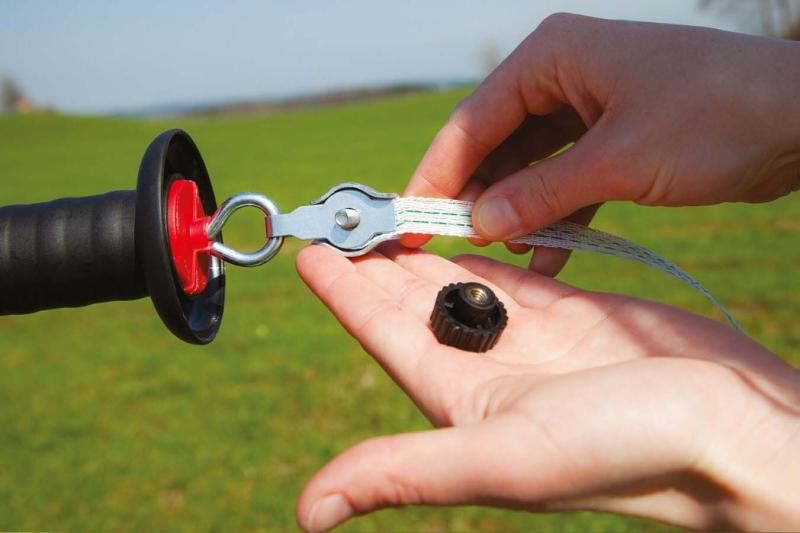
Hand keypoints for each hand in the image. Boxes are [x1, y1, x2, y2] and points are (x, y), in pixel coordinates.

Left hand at [295, 243, 799, 531]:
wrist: (729, 430)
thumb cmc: (626, 452)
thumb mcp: (504, 459)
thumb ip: (406, 473)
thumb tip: (308, 514)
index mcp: (462, 400)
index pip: (384, 335)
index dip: (344, 294)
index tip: (309, 251)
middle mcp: (488, 370)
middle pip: (413, 303)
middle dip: (374, 261)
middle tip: (340, 215)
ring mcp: (530, 340)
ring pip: (459, 283)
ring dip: (421, 250)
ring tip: (386, 212)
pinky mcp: (571, 314)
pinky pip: (510, 273)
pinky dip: (481, 249)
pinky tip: (456, 229)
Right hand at [404, 14, 799, 274]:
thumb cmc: (717, 115)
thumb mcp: (618, 161)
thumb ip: (541, 195)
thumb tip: (478, 224)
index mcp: (552, 57)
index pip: (474, 120)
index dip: (439, 173)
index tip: (413, 218)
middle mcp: (563, 77)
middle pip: (496, 144)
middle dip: (477, 197)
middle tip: (450, 247)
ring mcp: (589, 109)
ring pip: (530, 168)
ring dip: (517, 213)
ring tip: (499, 257)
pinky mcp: (614, 140)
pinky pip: (567, 182)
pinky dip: (557, 217)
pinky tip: (546, 258)